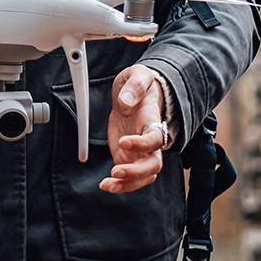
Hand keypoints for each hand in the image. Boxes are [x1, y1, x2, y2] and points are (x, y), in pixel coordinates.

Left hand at [101, 64, 167, 193]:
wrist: (136, 93)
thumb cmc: (140, 84)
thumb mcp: (138, 75)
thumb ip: (134, 86)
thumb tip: (125, 103)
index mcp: (153, 121)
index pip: (155, 138)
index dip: (142, 144)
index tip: (123, 141)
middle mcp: (150, 141)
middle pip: (153, 165)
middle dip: (136, 172)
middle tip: (116, 171)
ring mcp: (140, 152)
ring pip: (143, 176)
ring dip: (127, 184)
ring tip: (106, 184)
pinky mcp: (127, 156)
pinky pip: (128, 177)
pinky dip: (119, 184)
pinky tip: (105, 185)